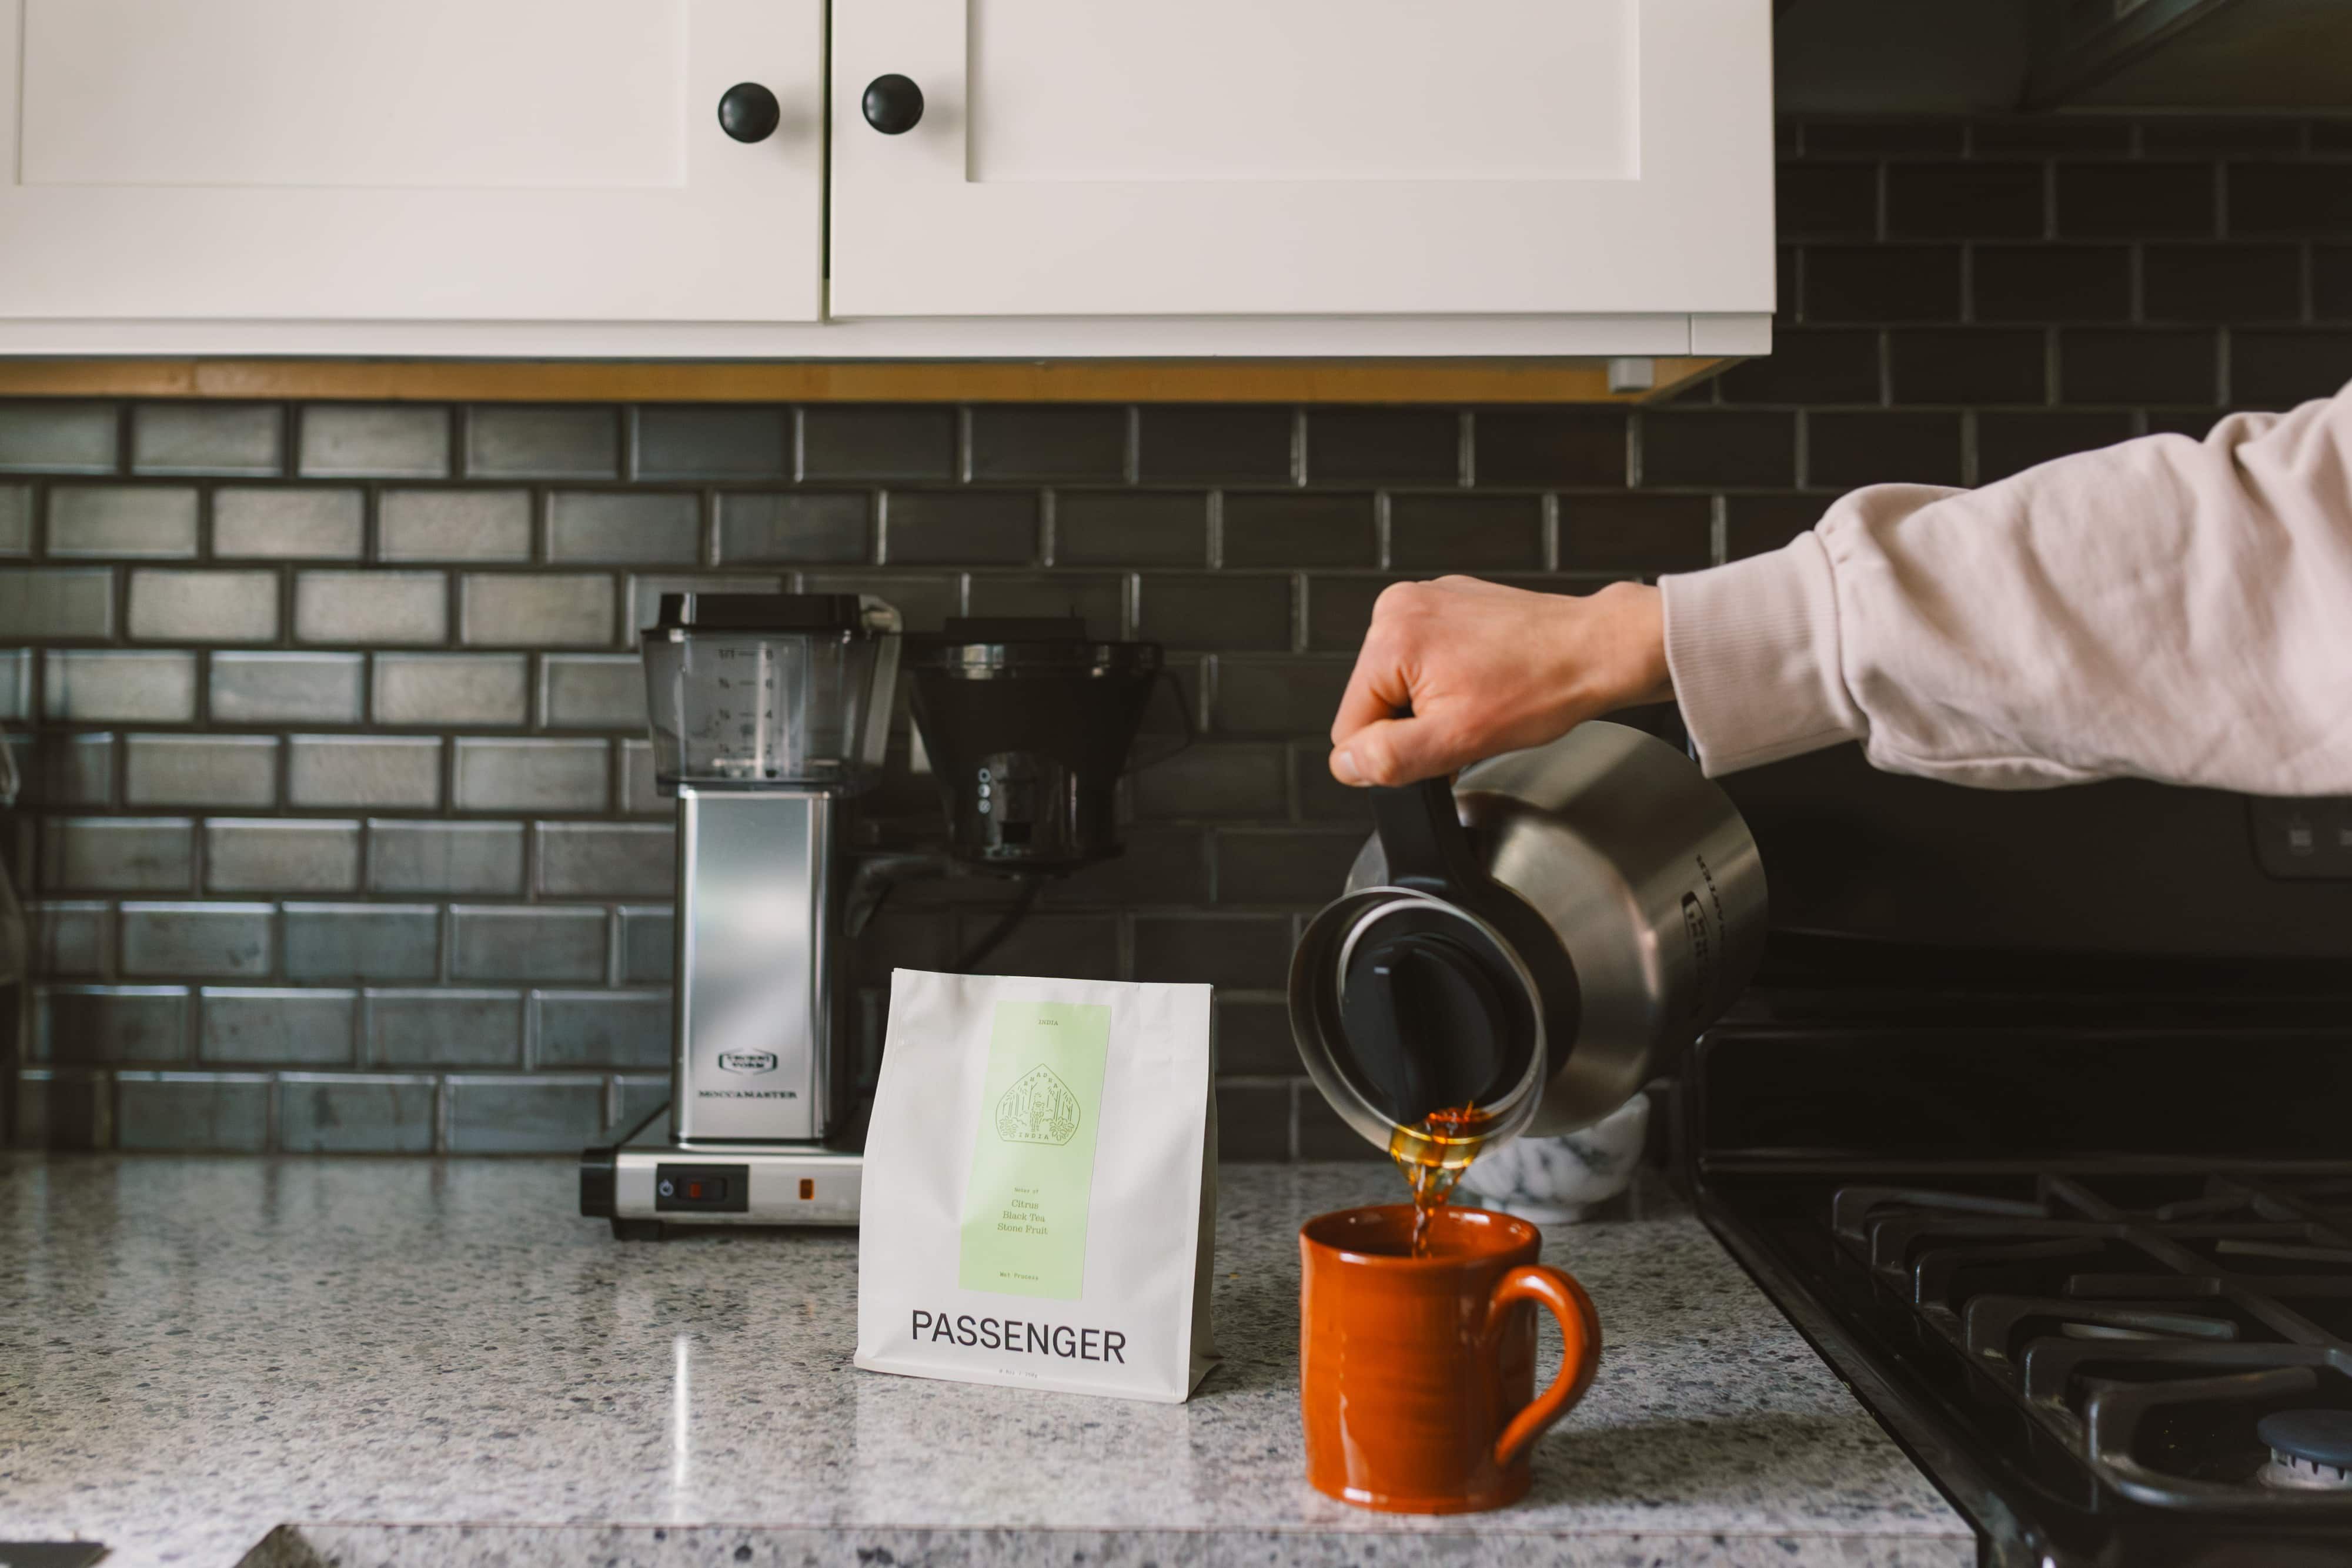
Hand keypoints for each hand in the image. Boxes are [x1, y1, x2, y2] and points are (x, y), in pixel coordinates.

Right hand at [1328, 577, 1671, 786]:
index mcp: (1391, 636)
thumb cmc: (1544, 686)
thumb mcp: (1460, 740)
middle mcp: (1400, 606)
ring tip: (1481, 697)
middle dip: (1415, 722)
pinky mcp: (1450, 601)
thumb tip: (1346, 764)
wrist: (1598, 650)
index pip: (1350, 725)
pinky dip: (1450, 676)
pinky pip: (1426, 657)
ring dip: (1434, 701)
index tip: (1442, 739)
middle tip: (1469, 718)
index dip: (1393, 750)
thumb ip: (1390, 757)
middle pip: (1375, 700)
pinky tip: (1486, 678)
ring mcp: (1426, 598)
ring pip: (1400, 682)